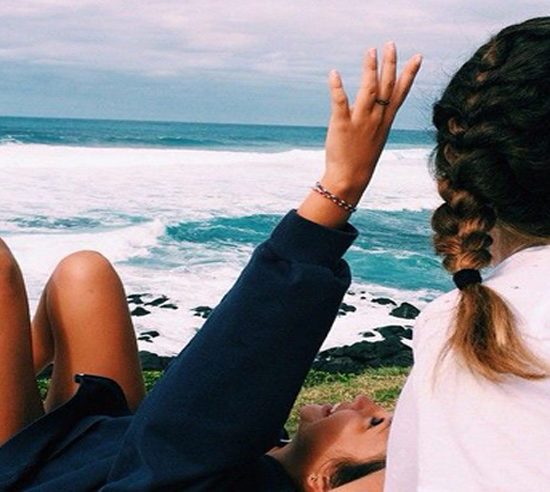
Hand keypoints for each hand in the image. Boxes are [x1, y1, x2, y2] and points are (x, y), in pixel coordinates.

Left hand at [298, 43, 421, 227]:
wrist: (350, 179)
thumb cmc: (361, 160)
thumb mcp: (374, 138)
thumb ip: (375, 120)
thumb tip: (375, 107)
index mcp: (385, 121)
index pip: (400, 93)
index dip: (409, 74)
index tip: (417, 57)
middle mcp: (376, 118)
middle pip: (386, 86)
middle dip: (390, 64)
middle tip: (390, 44)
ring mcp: (360, 121)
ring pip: (369, 90)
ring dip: (370, 69)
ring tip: (370, 51)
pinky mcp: (342, 124)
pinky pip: (340, 102)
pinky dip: (337, 87)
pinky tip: (334, 73)